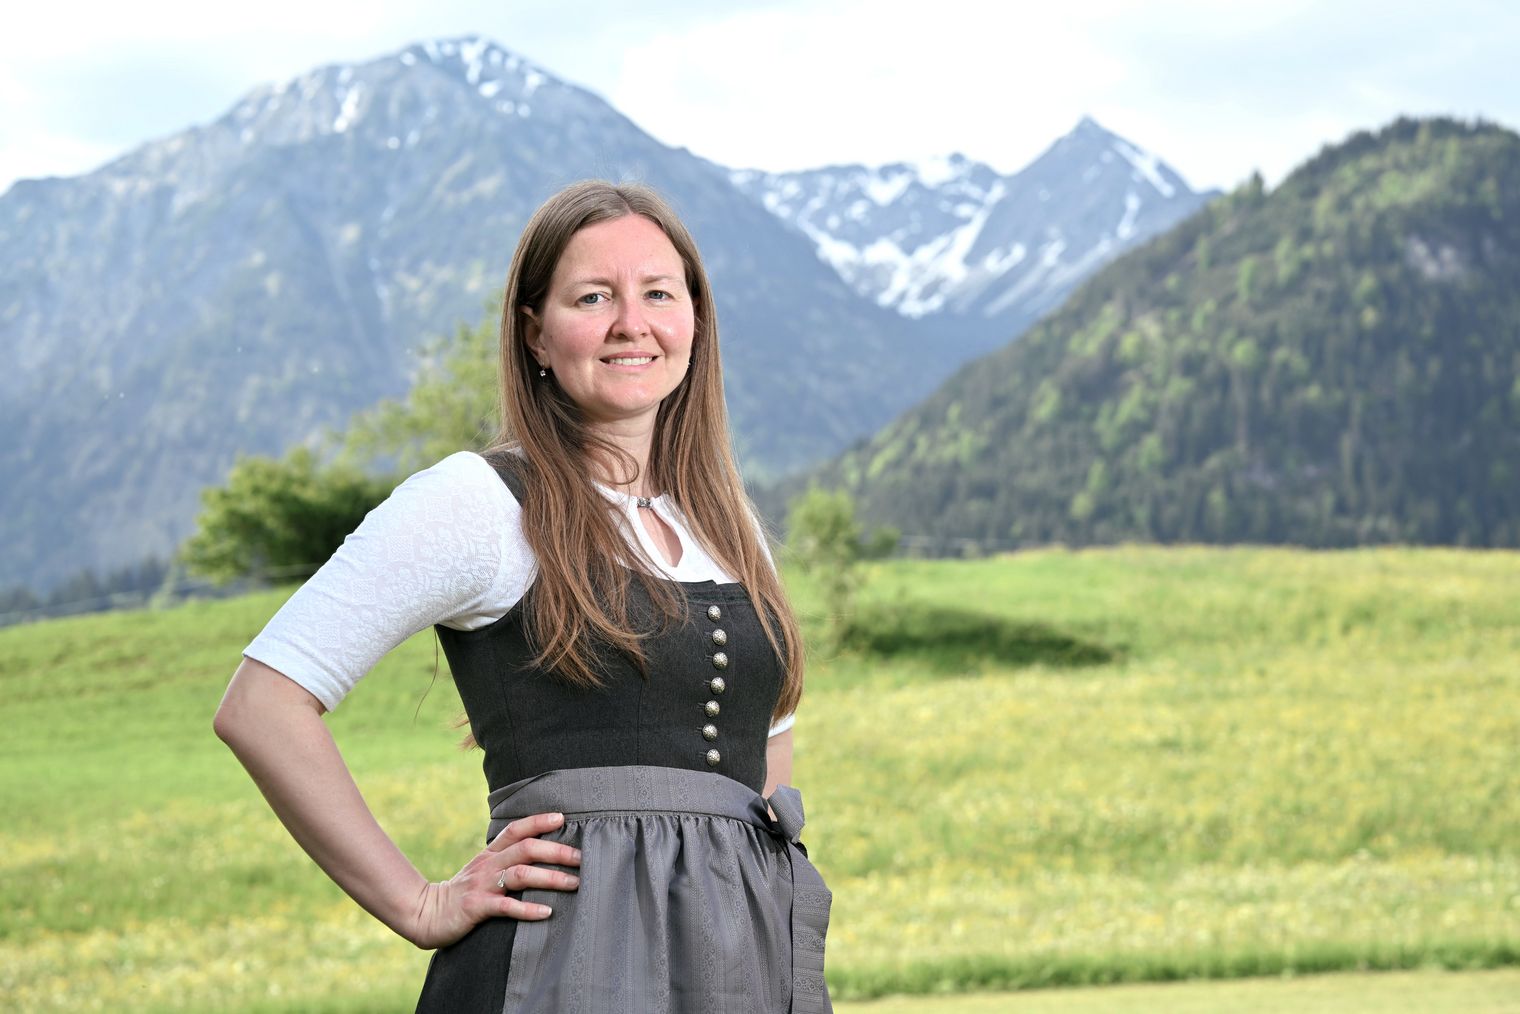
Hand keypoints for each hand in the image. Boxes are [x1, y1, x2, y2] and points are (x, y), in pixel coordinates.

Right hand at [405, 811, 581, 949]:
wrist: (426, 913)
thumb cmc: (463, 893)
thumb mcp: (482, 870)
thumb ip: (505, 860)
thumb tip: (541, 854)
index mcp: (490, 853)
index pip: (515, 829)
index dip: (538, 821)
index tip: (562, 818)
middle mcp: (488, 865)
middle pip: (526, 849)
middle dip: (556, 851)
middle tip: (581, 858)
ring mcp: (482, 885)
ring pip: (520, 874)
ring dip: (550, 878)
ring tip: (573, 883)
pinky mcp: (476, 907)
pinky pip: (505, 906)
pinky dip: (528, 909)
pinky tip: (546, 912)